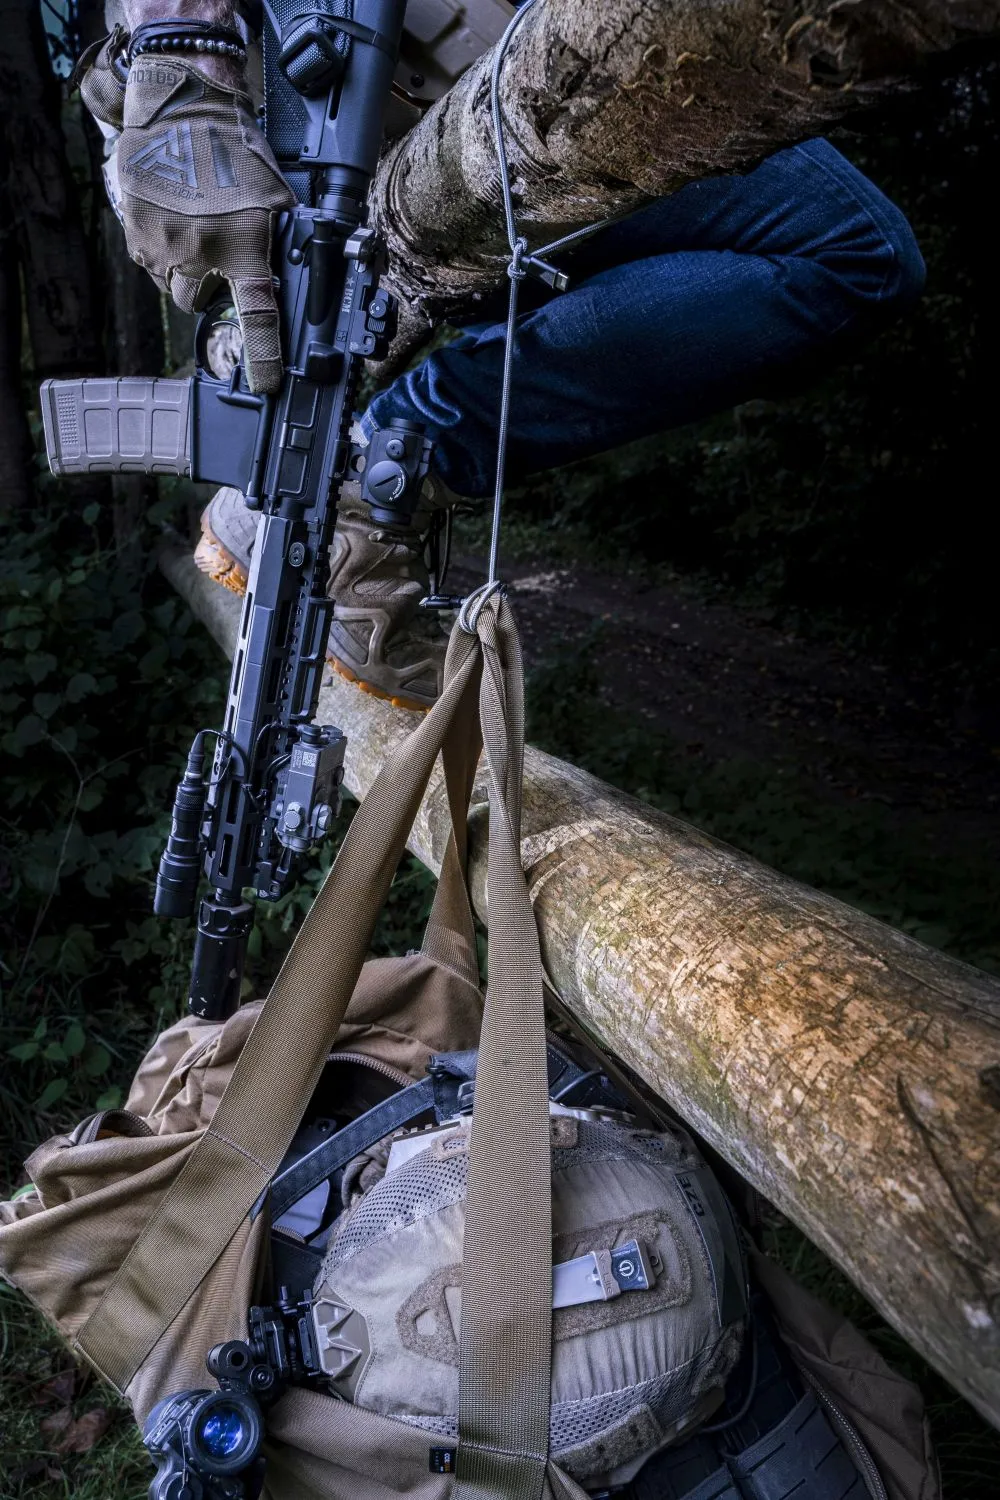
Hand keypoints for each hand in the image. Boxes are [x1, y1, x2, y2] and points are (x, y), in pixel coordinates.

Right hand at [81, 45, 293, 393]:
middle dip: (207, 290)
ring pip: (172, 283)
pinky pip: (149, 261)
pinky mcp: (135, 232)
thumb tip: (305, 278)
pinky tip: (173, 219)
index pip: (258, 318)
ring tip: (195, 230)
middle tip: (215, 259)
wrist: (182, 107)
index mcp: (241, 250)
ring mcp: (161, 247)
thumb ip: (283, 241)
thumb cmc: (235, 148)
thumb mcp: (276, 198)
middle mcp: (198, 257)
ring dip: (184, 270)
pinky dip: (162, 250)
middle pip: (199, 303)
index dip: (262, 358)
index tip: (264, 387)